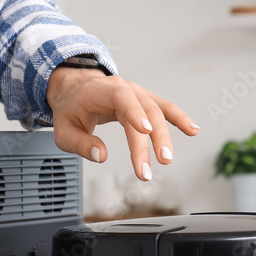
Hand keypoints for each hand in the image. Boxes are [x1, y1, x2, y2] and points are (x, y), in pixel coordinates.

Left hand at [45, 66, 198, 180]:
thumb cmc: (70, 110)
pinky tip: (193, 130)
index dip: (134, 112)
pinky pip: (165, 108)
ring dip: (164, 136)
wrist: (77, 90)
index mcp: (101, 90)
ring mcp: (137, 93)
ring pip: (157, 111)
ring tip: (167, 159)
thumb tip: (100, 156)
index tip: (145, 130)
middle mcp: (124, 88)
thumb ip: (80, 143)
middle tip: (150, 168)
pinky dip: (179, 118)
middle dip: (149, 140)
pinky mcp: (144, 101)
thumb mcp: (63, 130)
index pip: (121, 97)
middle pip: (143, 111)